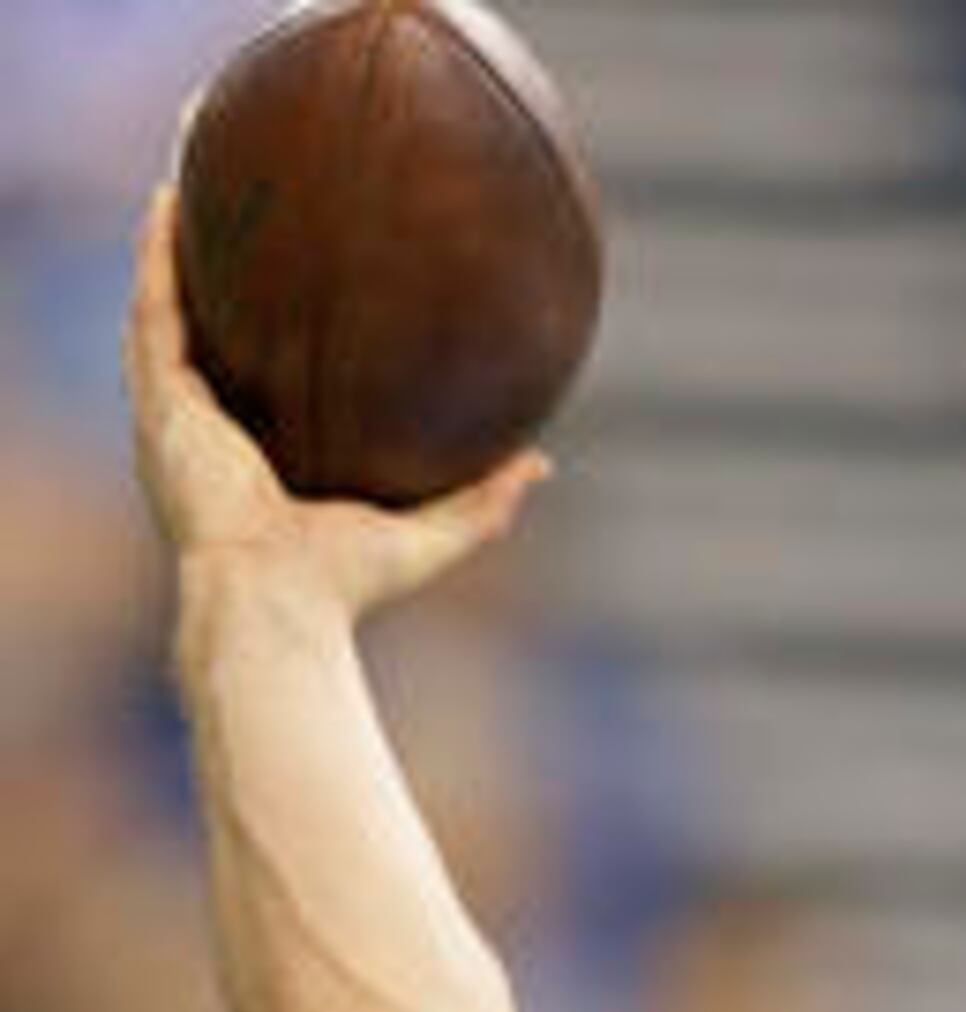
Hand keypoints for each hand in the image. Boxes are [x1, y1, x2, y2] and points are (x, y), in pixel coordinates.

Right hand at [124, 184, 547, 616]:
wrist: (282, 607)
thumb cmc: (347, 586)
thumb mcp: (431, 533)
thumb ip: (484, 500)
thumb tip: (541, 461)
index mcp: (260, 455)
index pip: (259, 375)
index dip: (267, 327)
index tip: (298, 277)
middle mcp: (208, 430)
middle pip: (207, 331)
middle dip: (213, 272)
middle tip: (240, 209)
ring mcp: (177, 415)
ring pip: (166, 308)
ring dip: (174, 245)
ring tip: (190, 179)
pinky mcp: (162, 405)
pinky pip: (153, 312)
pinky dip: (156, 257)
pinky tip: (168, 202)